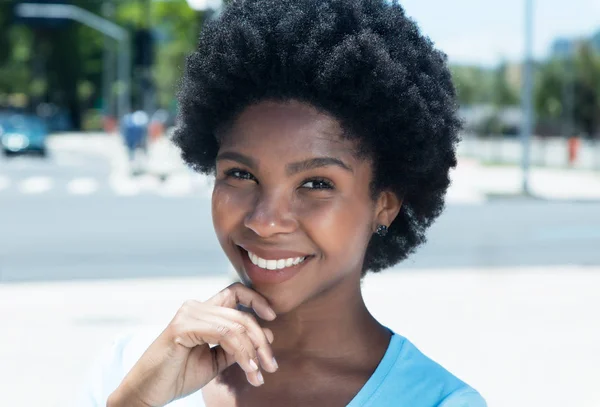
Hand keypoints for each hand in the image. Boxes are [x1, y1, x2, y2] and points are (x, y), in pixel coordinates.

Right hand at [108, 283, 278, 406]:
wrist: (148, 393)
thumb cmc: (178, 376)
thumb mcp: (215, 360)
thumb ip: (236, 347)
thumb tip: (267, 335)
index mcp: (202, 311)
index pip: (235, 292)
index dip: (256, 299)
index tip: (272, 318)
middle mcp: (195, 307)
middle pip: (241, 314)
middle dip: (261, 341)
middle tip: (271, 365)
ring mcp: (188, 315)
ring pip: (236, 325)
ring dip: (253, 351)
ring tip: (259, 374)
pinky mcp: (182, 328)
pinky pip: (223, 335)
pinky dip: (240, 352)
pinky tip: (247, 369)